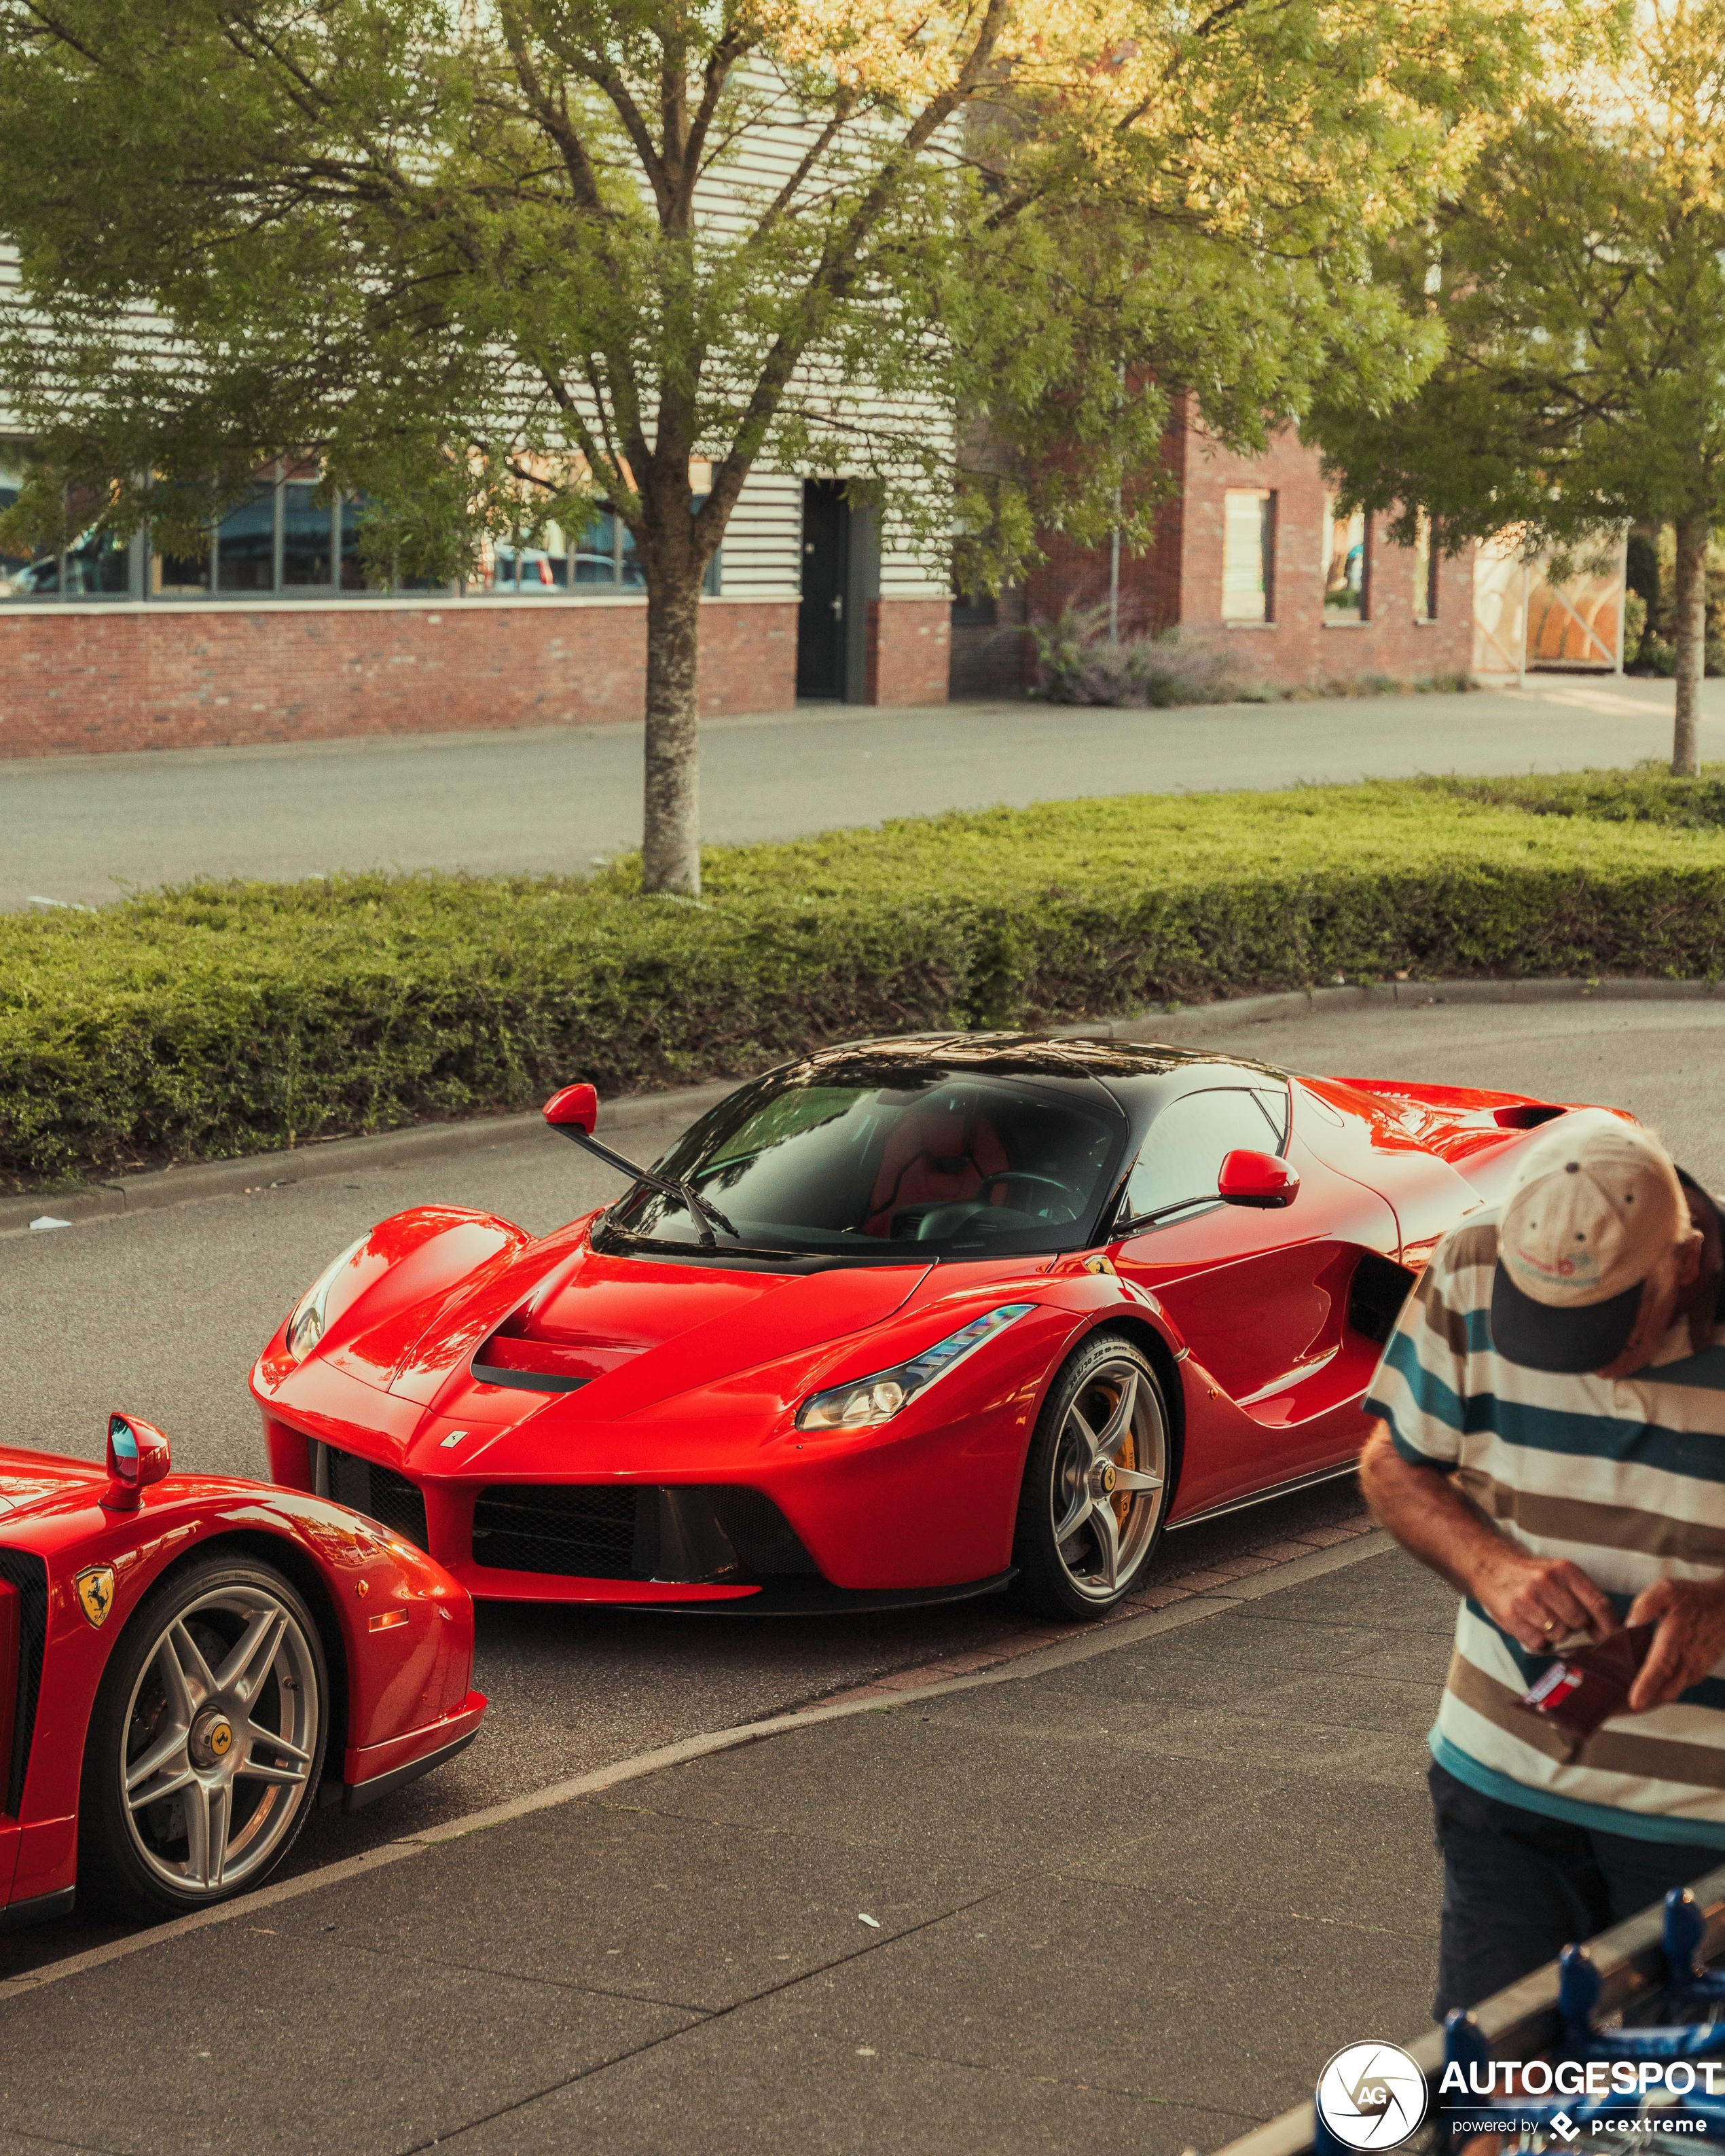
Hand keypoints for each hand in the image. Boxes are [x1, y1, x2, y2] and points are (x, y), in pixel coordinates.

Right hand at [1473, 1546, 1617, 1652]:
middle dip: (1576, 1626)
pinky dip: (1539, 1641)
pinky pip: (1539, 1643)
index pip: (1598, 1603)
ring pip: (1559, 1635)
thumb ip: (1584, 1597)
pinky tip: (1532, 1626)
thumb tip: (1608, 1632)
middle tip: (1564, 1620)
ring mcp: (1527, 1599)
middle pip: (1579, 1621)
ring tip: (1544, 1620)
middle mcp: (1546, 1582)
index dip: (1609, 1626)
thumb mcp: (1560, 1574)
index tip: (1613, 1638)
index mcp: (1564, 1570)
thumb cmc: (1532, 1575)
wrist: (1491, 1566)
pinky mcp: (1510, 1616)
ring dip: (1556, 1635)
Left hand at [1626, 1578, 1724, 1710]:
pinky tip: (1643, 1689)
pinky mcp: (1696, 1673)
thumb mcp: (1667, 1590)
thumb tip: (1628, 1626)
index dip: (1647, 1685)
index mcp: (1676, 1638)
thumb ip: (1646, 1605)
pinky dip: (1660, 1692)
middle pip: (1665, 1690)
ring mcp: (1695, 1669)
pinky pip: (1676, 1688)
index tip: (1634, 1702)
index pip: (1661, 1666)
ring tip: (1621, 1703)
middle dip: (1642, 1701)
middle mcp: (1688, 1659)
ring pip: (1671, 1692)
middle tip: (1614, 1707)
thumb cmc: (1693, 1598)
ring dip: (1650, 1700)